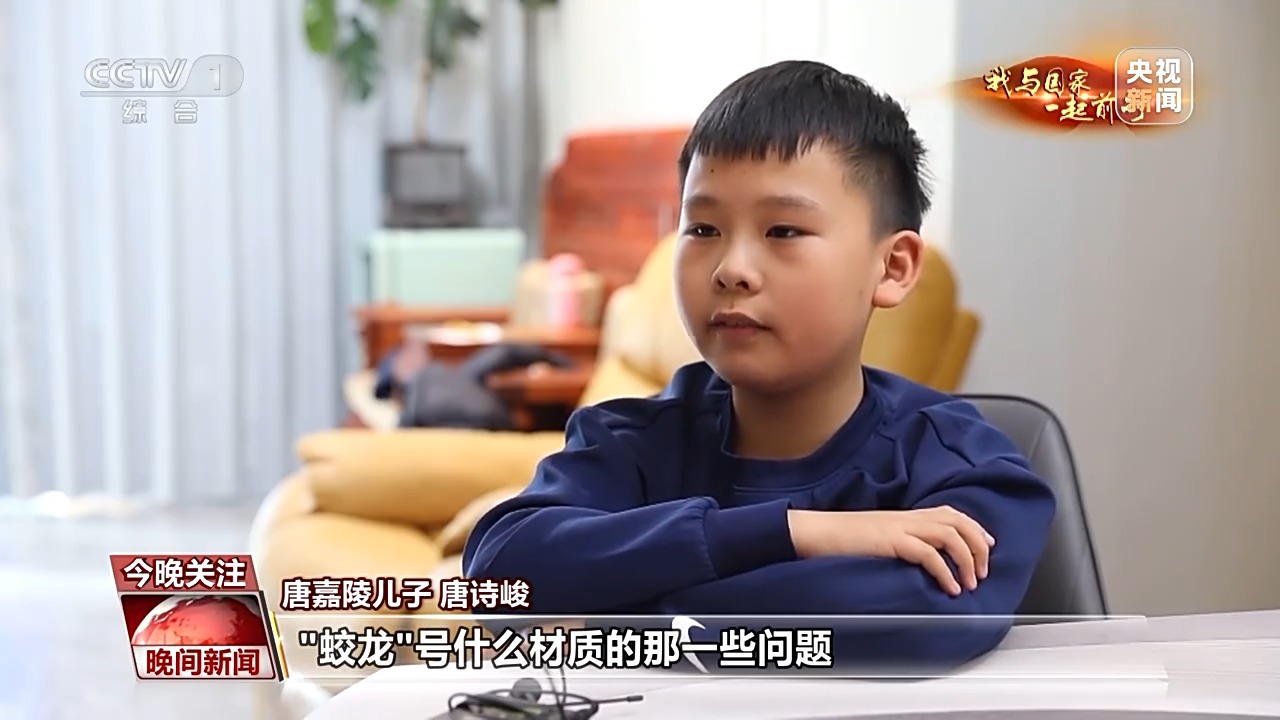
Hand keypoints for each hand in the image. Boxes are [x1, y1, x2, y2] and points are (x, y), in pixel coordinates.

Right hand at [787, 507, 995, 595]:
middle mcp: (907, 518)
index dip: (974, 528)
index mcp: (905, 516)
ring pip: (950, 535)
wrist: (816, 533)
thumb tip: (921, 562)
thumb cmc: (841, 541)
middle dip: (977, 546)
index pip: (950, 514)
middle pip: (957, 522)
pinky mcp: (892, 541)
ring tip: (970, 583)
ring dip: (966, 559)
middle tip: (982, 571)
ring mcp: (900, 527)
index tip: (987, 546)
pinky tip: (950, 588)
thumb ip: (900, 543)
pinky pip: (929, 554)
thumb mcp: (878, 538)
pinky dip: (945, 572)